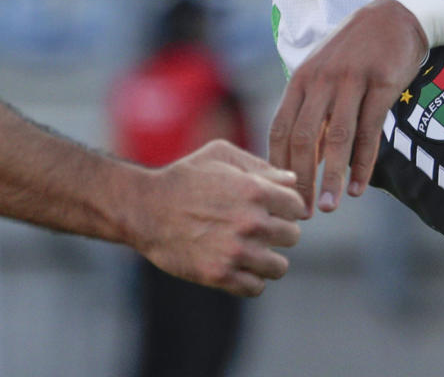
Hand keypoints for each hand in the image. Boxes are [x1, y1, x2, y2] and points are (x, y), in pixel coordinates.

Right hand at [132, 139, 307, 296]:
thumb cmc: (184, 177)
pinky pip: (256, 287)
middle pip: (292, 236)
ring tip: (251, 251)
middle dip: (279, 232)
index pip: (297, 206)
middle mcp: (250, 222)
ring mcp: (236, 252)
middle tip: (259, 230)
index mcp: (254, 190)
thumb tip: (292, 180)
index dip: (287, 208)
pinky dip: (250, 279)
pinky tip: (238, 266)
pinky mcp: (219, 276)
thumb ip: (260, 165)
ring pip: (279, 266)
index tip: (273, 210)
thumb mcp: (220, 155)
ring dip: (267, 259)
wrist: (146, 209)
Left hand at [267, 0, 428, 214]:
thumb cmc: (355, 50)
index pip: (280, 128)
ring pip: (337, 138)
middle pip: (303, 137)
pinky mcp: (382, 84)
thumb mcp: (324, 71)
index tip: (279, 194)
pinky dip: (364, 163)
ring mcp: (352, 80)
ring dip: (331, 177)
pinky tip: (359, 187)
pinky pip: (370, 130)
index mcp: (301, 78)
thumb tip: (303, 156)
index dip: (277, 165)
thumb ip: (312, 109)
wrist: (395, 16)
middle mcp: (322, 79)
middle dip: (300, 179)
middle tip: (301, 212)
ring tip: (328, 207)